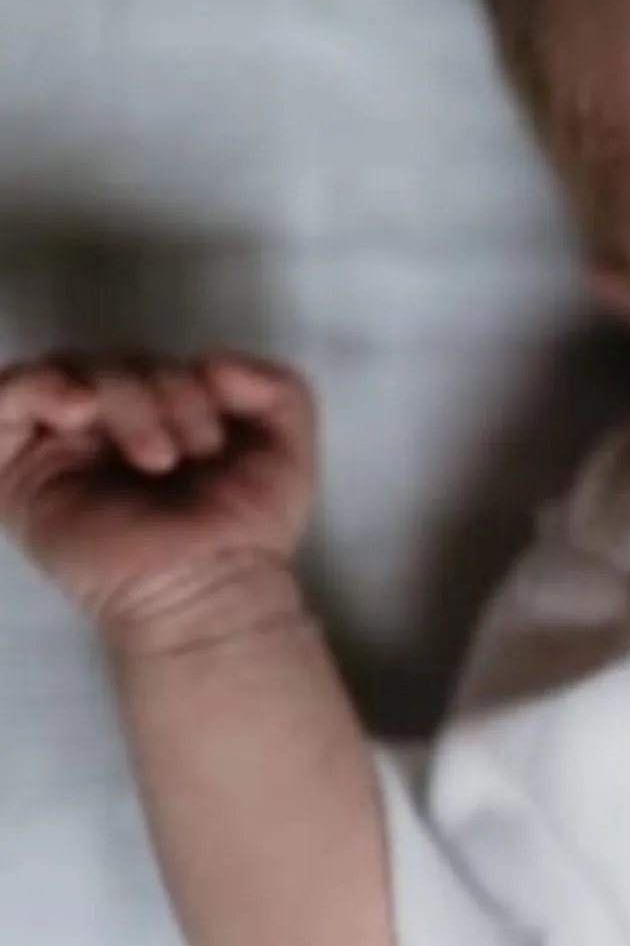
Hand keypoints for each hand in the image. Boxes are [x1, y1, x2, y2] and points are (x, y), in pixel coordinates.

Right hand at [0, 352, 316, 626]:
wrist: (210, 587)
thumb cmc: (245, 526)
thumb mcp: (287, 444)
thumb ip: (275, 385)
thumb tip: (213, 359)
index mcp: (155, 416)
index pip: (150, 358)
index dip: (187, 378)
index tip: (216, 439)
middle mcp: (101, 429)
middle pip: (109, 362)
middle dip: (159, 392)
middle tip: (189, 453)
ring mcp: (57, 450)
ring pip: (64, 373)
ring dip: (118, 394)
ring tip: (154, 452)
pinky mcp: (17, 476)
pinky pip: (1, 403)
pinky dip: (35, 388)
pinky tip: (78, 408)